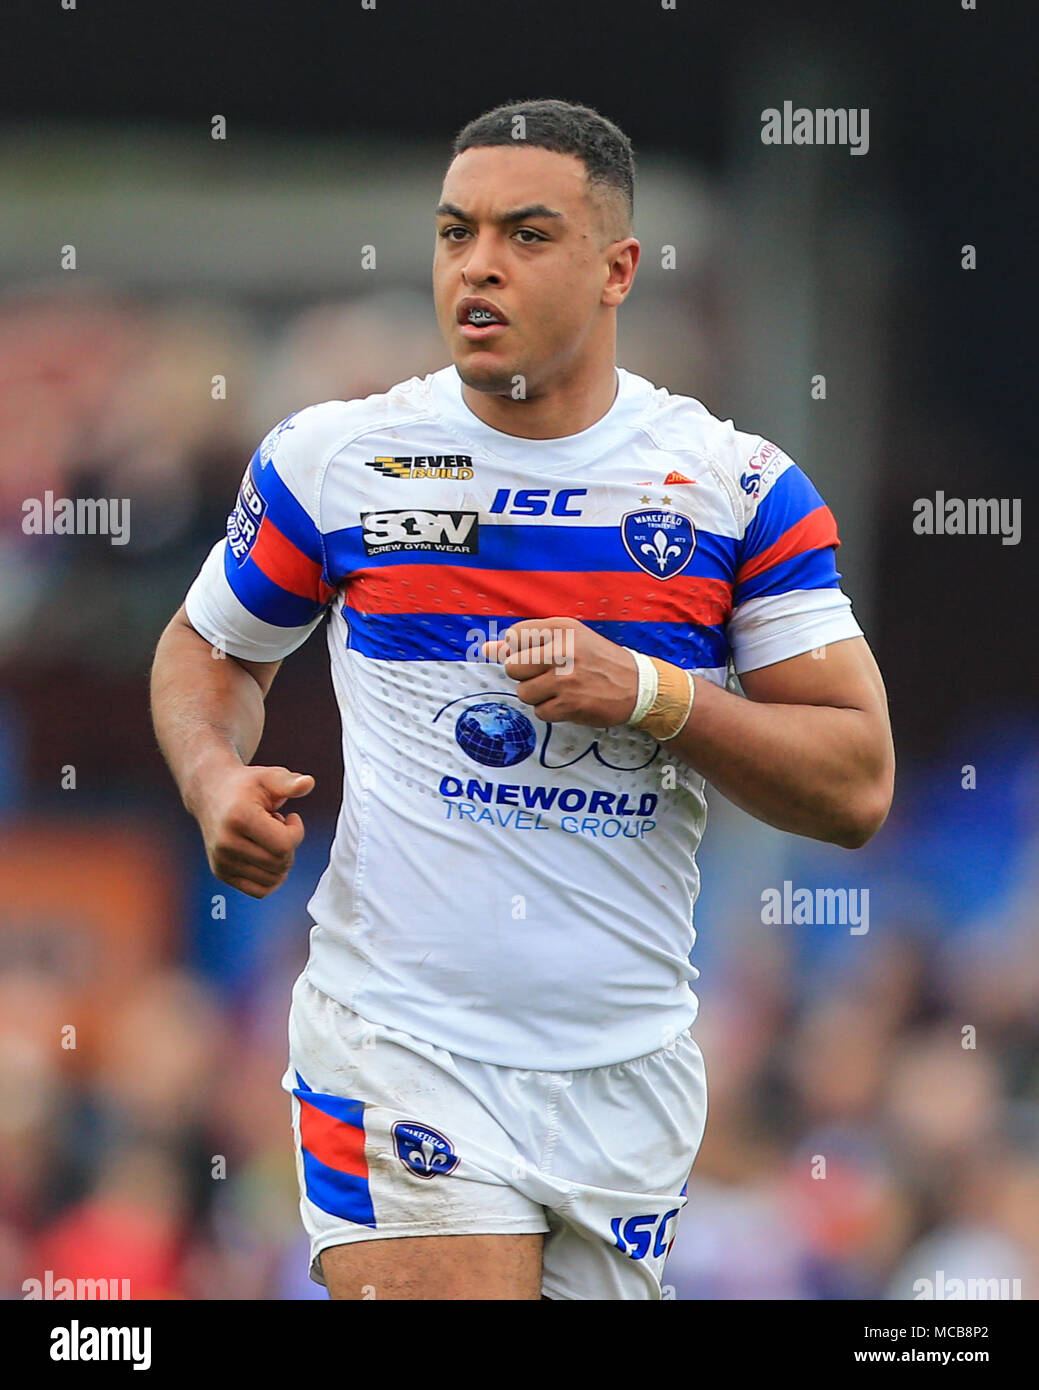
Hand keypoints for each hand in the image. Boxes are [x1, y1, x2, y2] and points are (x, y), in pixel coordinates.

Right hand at [194, 763, 314, 898]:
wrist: (210, 793)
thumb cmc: (245, 785)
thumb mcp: (268, 777)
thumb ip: (289, 782)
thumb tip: (308, 783)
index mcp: (239, 818)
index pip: (284, 844)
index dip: (296, 832)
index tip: (290, 818)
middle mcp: (226, 843)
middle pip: (279, 863)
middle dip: (289, 847)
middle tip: (277, 827)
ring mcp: (221, 861)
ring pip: (271, 880)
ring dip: (279, 862)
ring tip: (267, 839)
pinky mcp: (220, 872)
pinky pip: (259, 890)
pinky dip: (271, 878)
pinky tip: (266, 855)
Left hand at [482, 616, 639, 726]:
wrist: (637, 685)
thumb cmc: (597, 660)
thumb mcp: (567, 640)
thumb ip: (525, 642)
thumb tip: (485, 649)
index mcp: (561, 628)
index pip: (514, 636)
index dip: (522, 651)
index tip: (541, 656)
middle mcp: (563, 649)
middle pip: (512, 666)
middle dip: (525, 675)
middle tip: (548, 675)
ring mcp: (566, 678)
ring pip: (523, 692)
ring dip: (538, 695)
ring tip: (560, 689)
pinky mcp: (570, 704)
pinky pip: (540, 712)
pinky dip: (551, 711)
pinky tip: (569, 702)